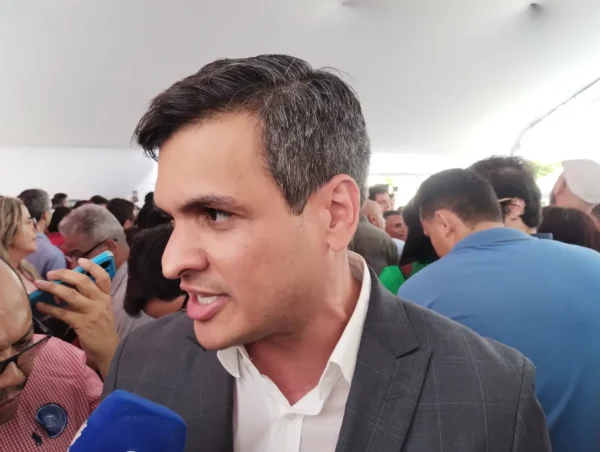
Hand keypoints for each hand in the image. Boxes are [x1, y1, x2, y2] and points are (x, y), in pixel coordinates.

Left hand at [34, 258, 119, 378]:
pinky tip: (41, 305)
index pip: (103, 277)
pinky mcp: (81, 323)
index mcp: (106, 296)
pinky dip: (50, 308)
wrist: (109, 348)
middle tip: (51, 272)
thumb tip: (70, 286)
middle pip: (83, 281)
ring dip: (53, 287)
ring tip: (40, 283)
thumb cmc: (104, 327)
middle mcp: (100, 301)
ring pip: (70, 294)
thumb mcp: (104, 308)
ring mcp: (91, 312)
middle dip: (65, 274)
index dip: (92, 266)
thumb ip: (92, 297)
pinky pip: (62, 313)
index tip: (80, 259)